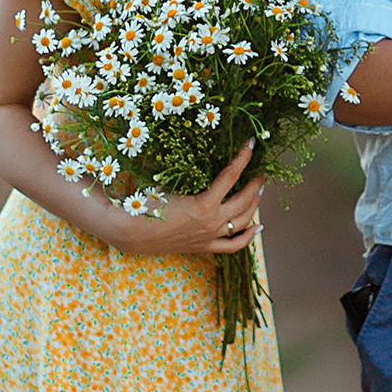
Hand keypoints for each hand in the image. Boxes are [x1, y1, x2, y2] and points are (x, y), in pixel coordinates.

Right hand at [135, 141, 265, 254]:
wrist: (131, 232)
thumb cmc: (145, 204)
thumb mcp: (168, 184)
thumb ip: (188, 174)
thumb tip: (198, 155)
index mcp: (204, 204)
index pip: (231, 175)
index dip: (243, 158)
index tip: (251, 144)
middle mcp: (212, 222)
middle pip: (244, 200)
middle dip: (255, 184)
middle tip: (259, 172)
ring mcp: (210, 236)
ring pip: (243, 221)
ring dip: (254, 205)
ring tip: (259, 192)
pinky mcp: (205, 246)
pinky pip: (234, 246)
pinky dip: (249, 237)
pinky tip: (258, 227)